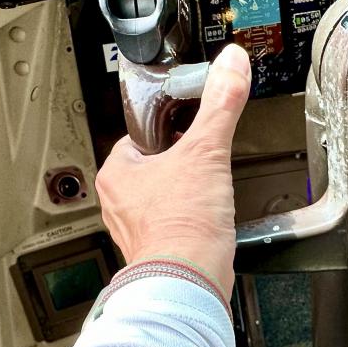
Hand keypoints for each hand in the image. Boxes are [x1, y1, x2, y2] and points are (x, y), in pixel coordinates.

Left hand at [95, 45, 251, 296]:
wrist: (189, 281)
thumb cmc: (183, 225)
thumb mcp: (207, 150)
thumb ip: (222, 105)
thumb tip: (231, 65)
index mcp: (116, 173)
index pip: (139, 137)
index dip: (168, 133)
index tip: (188, 135)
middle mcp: (117, 203)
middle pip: (153, 168)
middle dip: (180, 168)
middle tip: (203, 169)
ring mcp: (134, 230)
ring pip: (161, 199)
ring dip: (184, 197)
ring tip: (205, 198)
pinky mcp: (153, 252)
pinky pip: (171, 227)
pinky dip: (188, 223)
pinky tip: (205, 224)